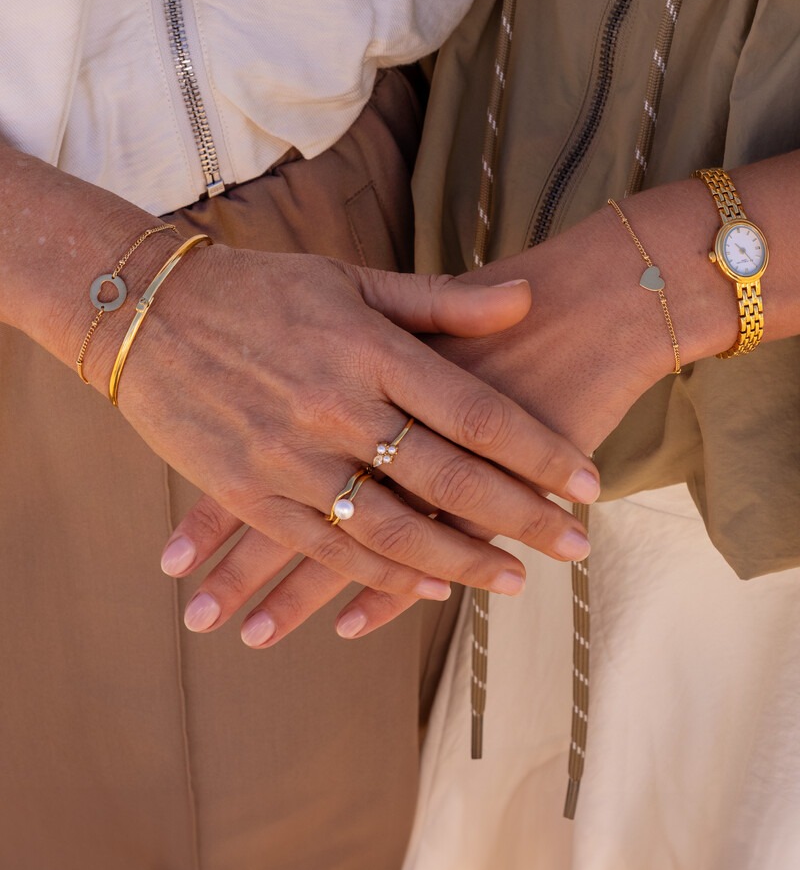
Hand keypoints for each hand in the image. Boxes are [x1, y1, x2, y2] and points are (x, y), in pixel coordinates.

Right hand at [130, 247, 599, 637]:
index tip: (587, 483)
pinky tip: (429, 588)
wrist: (148, 311)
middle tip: (575, 546)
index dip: (537, 452)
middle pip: (448, 476)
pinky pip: (327, 546)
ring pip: (394, 527)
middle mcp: (335, 406)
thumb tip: (526, 300)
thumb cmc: (261, 289)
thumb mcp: (352, 281)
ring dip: (461, 559)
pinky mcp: (247, 491)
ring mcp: (289, 456)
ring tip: (515, 578)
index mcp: (369, 348)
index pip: (475, 412)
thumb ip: (440, 303)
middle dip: (521, 516)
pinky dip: (381, 576)